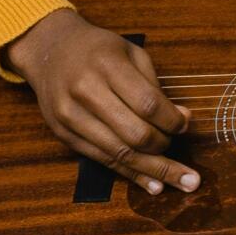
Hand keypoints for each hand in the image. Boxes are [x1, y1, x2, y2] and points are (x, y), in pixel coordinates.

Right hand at [4, 10, 196, 195]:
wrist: (49, 50)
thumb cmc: (97, 50)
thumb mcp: (130, 52)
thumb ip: (154, 86)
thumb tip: (180, 120)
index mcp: (107, 64)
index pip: (148, 103)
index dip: (172, 121)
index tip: (185, 125)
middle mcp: (85, 91)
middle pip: (135, 133)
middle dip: (165, 148)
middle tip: (184, 153)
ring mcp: (71, 116)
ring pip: (120, 153)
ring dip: (154, 171)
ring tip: (184, 182)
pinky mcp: (64, 135)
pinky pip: (103, 160)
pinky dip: (131, 175)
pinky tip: (153, 184)